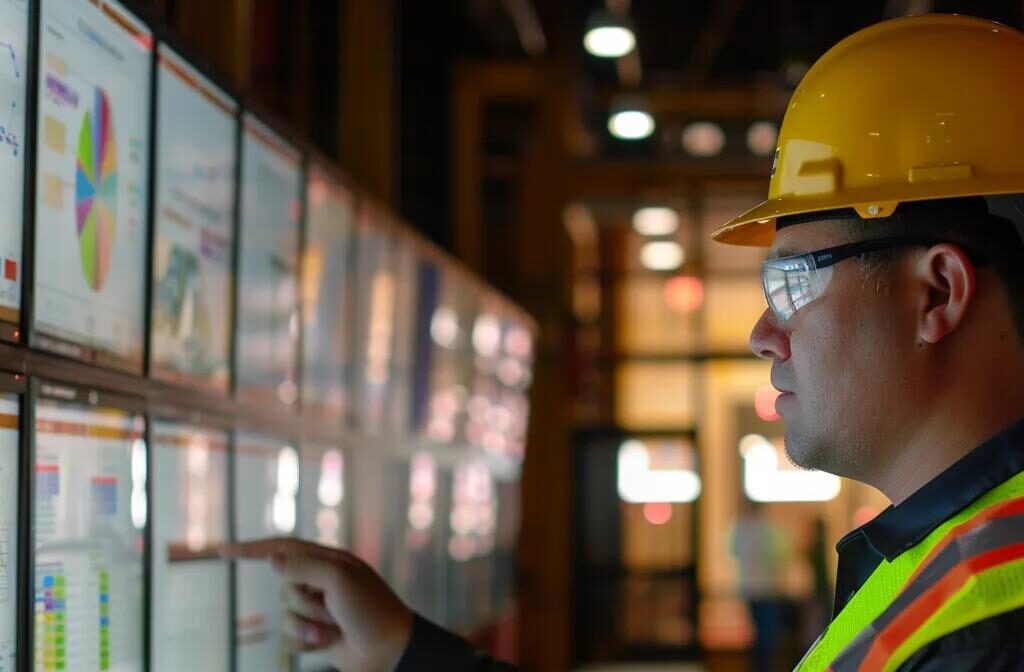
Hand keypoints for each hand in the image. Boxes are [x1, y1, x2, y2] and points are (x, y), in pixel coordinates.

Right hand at [223, 537, 413, 671]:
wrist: (389, 651)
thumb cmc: (371, 610)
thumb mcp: (339, 579)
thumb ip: (304, 566)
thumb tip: (272, 559)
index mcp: (329, 561)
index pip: (283, 547)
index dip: (252, 548)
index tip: (223, 550)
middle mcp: (321, 581)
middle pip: (285, 587)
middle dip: (304, 603)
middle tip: (333, 609)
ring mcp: (318, 608)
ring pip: (286, 614)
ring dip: (308, 626)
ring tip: (334, 630)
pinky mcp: (315, 633)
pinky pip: (291, 637)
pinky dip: (308, 642)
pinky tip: (329, 643)